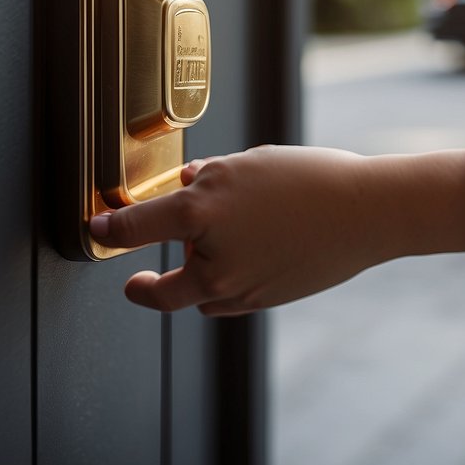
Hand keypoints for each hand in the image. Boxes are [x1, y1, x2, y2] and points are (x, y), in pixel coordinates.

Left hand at [88, 145, 464, 315]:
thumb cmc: (311, 179)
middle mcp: (214, 258)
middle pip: (160, 291)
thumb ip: (208, 179)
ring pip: (198, 295)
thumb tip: (186, 187)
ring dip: (196, 279)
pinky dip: (225, 284)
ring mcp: (239, 287)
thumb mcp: (249, 163)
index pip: (137, 228)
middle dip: (145, 287)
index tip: (99, 230)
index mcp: (203, 213)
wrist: (365, 214)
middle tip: (138, 282)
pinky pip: (228, 299)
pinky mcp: (263, 301)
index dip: (111, 230)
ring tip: (222, 248)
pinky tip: (248, 257)